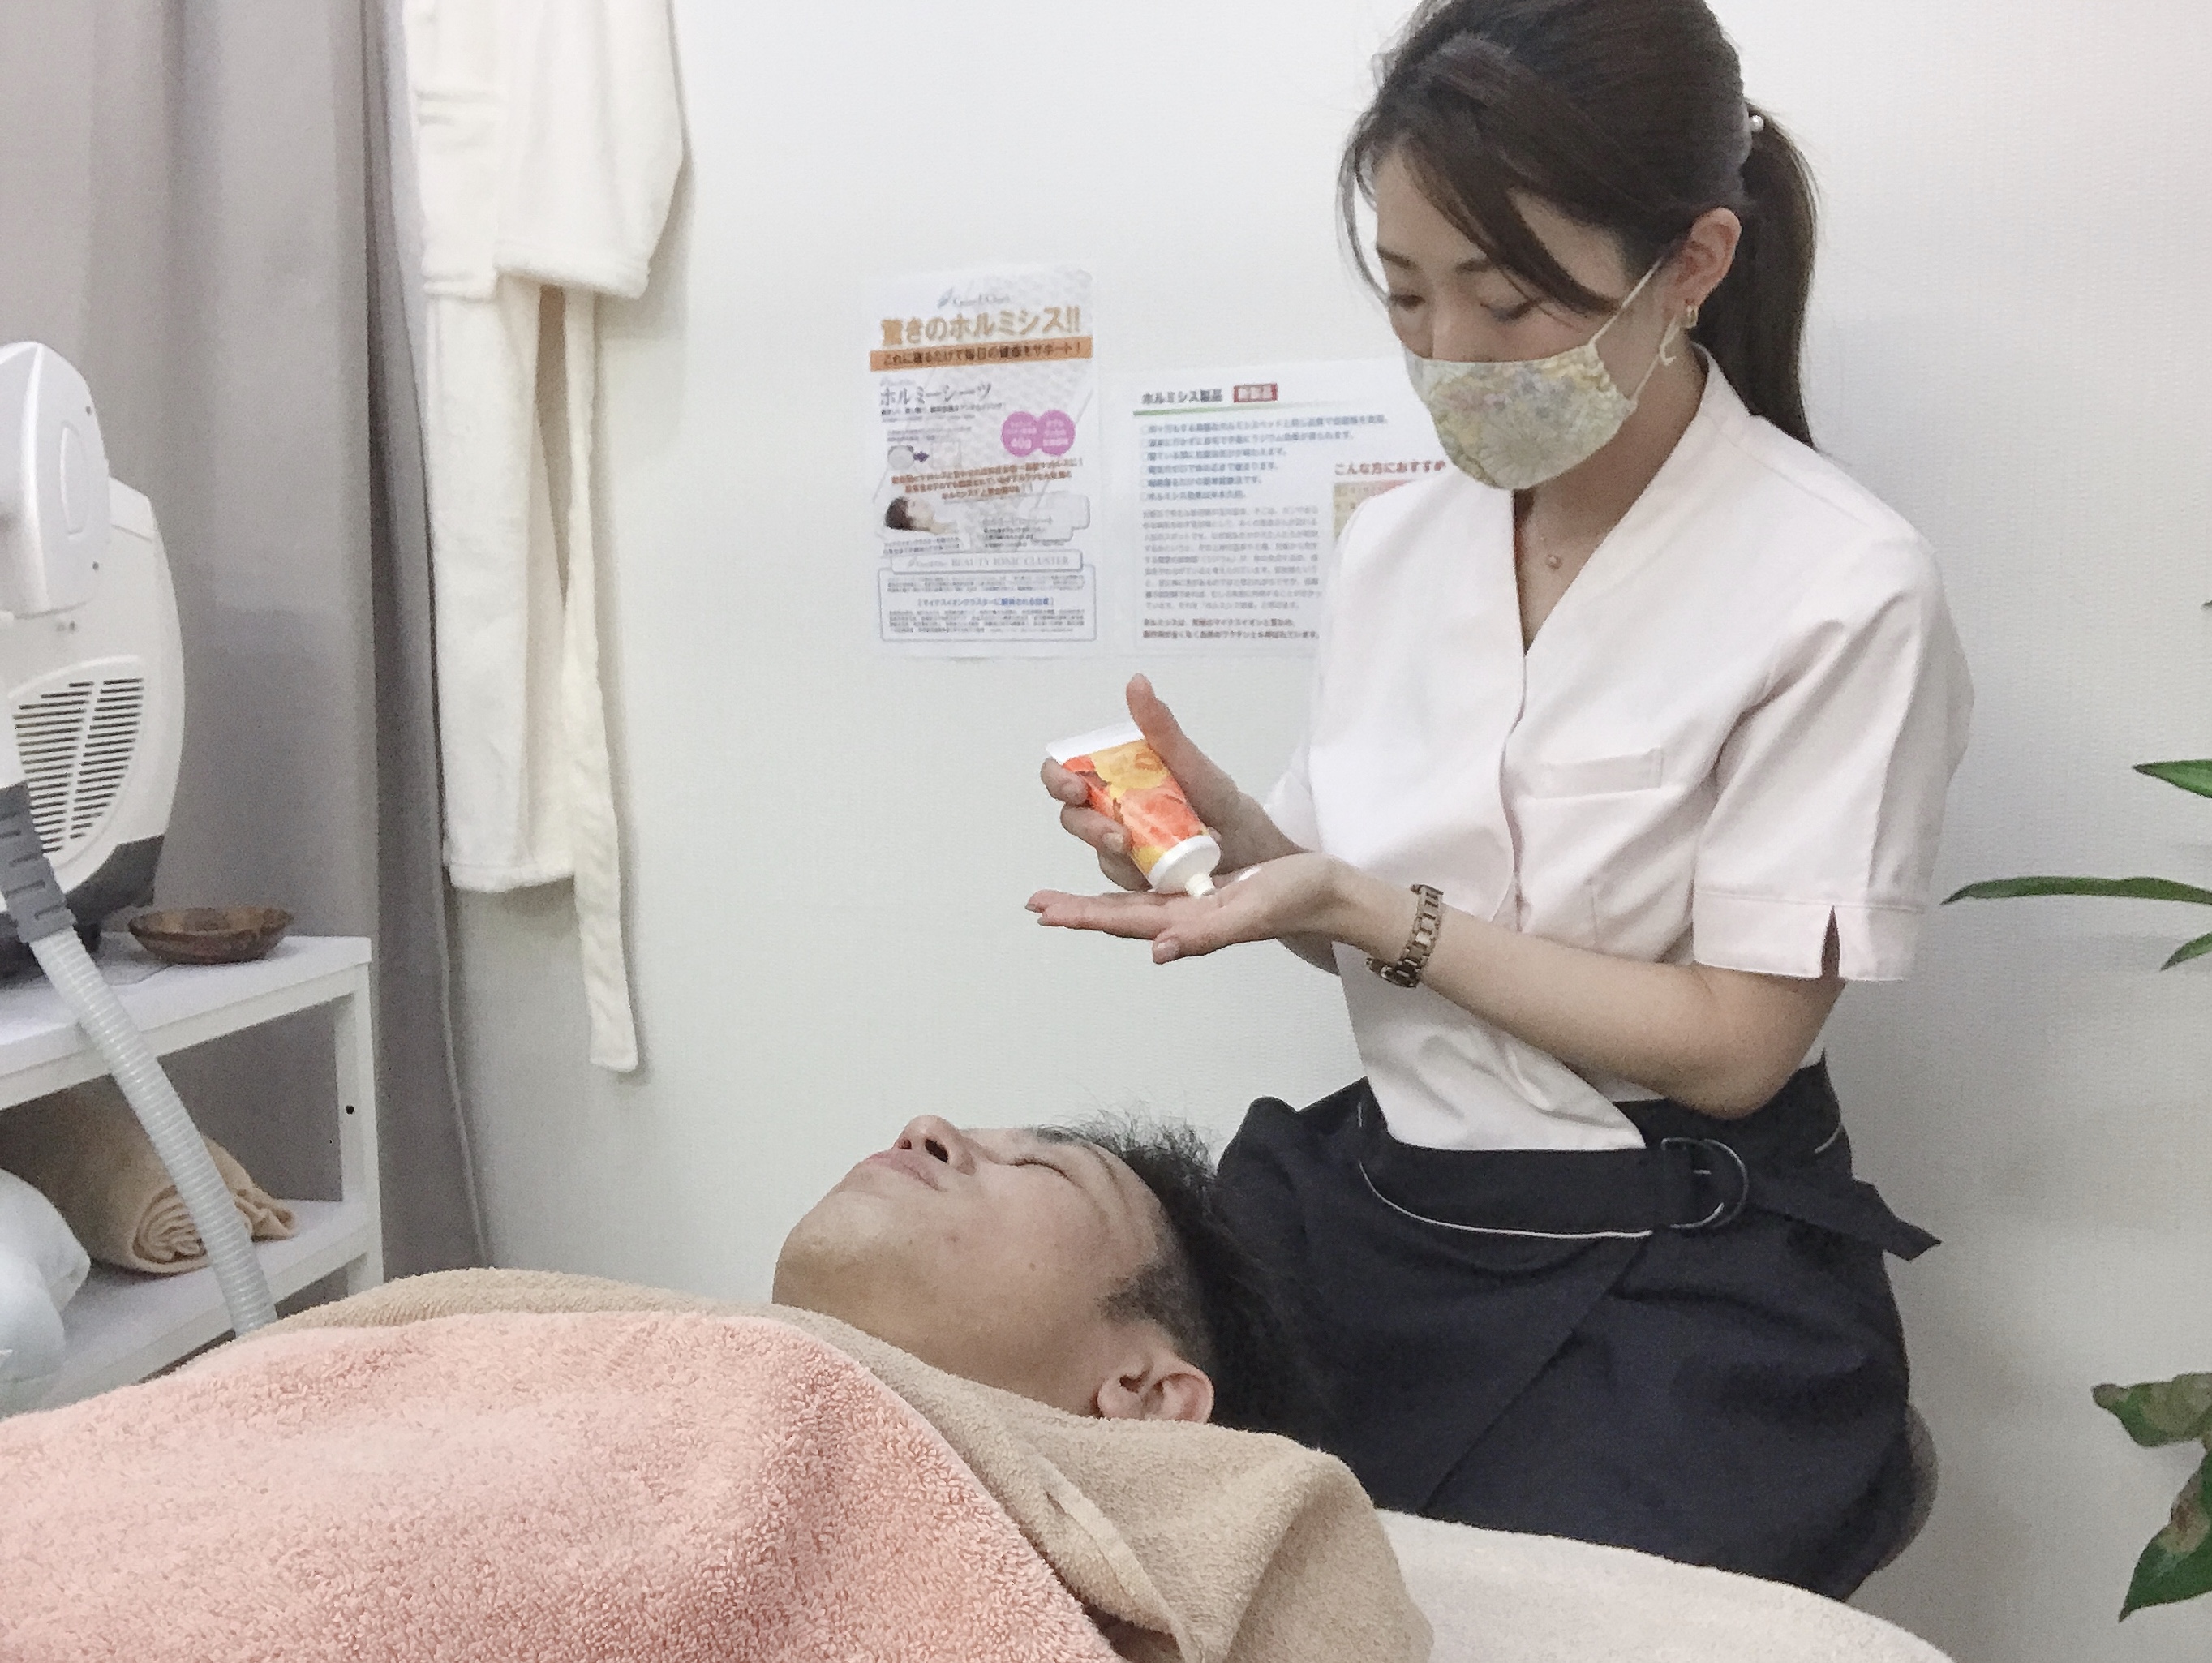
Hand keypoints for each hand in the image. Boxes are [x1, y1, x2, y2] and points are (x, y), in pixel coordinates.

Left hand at [1028, 852, 1375, 963]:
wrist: (1330, 894)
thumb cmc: (1296, 899)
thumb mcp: (1252, 912)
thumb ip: (1206, 935)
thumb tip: (1157, 951)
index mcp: (1189, 923)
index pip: (1124, 921)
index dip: (1083, 916)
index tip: (1045, 911)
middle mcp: (1184, 918)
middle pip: (1118, 916)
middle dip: (1077, 910)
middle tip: (1036, 903)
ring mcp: (1194, 906)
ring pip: (1133, 905)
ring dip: (1095, 903)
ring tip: (1060, 899)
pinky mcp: (1208, 891)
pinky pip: (1158, 889)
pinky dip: (1129, 886)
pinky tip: (1118, 878)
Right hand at [1038, 675, 1297, 890]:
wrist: (1244, 841)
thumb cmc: (1214, 796)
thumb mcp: (1188, 759)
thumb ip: (1160, 726)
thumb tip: (1137, 680)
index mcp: (1113, 775)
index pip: (1063, 772)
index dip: (1057, 778)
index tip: (1075, 786)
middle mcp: (1107, 809)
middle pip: (1072, 816)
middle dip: (1088, 826)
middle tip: (1117, 834)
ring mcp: (1117, 844)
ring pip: (1094, 850)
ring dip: (1113, 852)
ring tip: (1145, 851)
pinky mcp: (1132, 875)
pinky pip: (1120, 877)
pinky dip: (1137, 873)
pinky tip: (1163, 868)